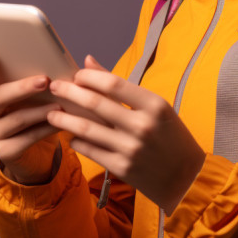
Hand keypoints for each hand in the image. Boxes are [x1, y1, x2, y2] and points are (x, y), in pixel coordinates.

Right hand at [0, 50, 62, 184]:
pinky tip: (59, 124)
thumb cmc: (37, 110)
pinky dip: (45, 129)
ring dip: (39, 111)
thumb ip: (39, 76)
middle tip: (45, 80)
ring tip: (59, 105)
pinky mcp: (4, 152)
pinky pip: (26, 139)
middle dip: (22, 88)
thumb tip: (61, 62)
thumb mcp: (36, 93)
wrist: (39, 150)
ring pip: (15, 119)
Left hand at [48, 55, 205, 214]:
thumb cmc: (170, 135)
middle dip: (69, 93)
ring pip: (87, 129)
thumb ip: (120, 85)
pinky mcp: (122, 168)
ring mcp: (131, 148)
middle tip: (54, 87)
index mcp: (154, 104)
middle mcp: (142, 125)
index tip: (77, 75)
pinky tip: (71, 135)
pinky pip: (90, 150)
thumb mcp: (154, 106)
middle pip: (96, 103)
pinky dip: (77, 141)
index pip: (113, 84)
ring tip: (51, 113)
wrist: (186, 177)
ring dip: (65, 119)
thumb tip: (89, 60)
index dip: (90, 77)